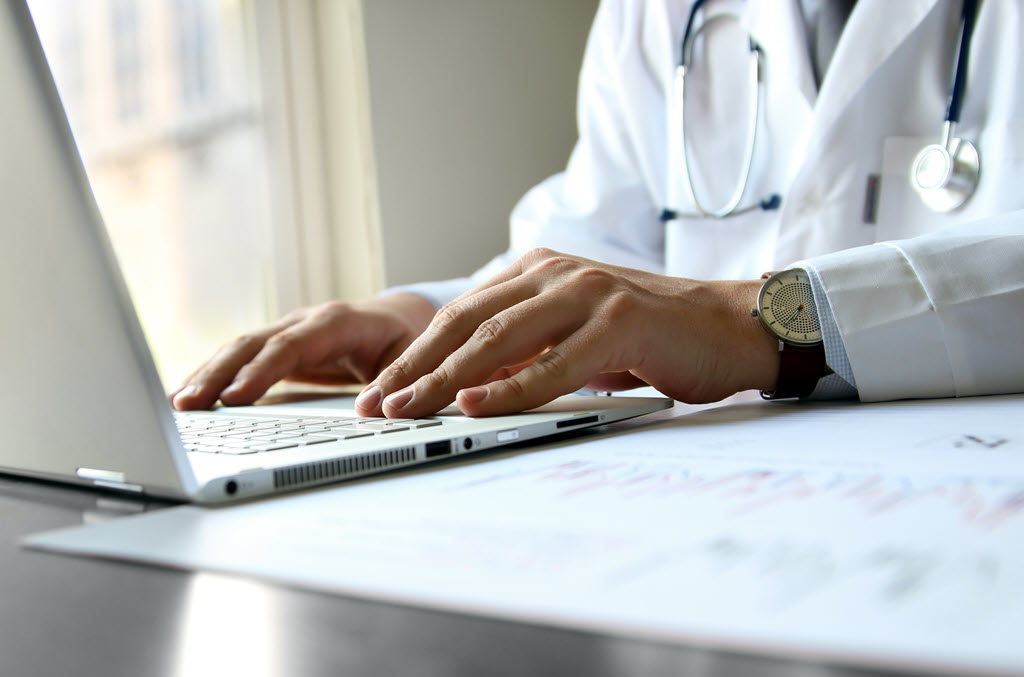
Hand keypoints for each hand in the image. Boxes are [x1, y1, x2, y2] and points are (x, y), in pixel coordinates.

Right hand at [170, 293, 435, 409]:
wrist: (399, 320)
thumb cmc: (405, 340)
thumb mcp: (410, 358)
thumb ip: (392, 381)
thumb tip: (371, 409)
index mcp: (337, 322)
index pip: (291, 345)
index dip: (262, 370)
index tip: (236, 397)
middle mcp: (304, 322)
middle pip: (253, 344)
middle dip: (219, 374)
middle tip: (190, 404)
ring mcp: (286, 332)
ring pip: (238, 350)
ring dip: (207, 375)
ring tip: (177, 404)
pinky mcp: (275, 348)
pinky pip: (239, 360)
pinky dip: (213, 376)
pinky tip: (188, 395)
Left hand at [354, 248, 778, 417]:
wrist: (730, 326)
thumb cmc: (649, 337)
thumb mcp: (573, 335)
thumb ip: (525, 348)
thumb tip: (465, 386)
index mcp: (536, 272)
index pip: (460, 315)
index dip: (415, 355)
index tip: (380, 391)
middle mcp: (554, 273)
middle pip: (466, 323)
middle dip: (415, 368)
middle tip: (377, 405)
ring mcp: (586, 293)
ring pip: (498, 339)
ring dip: (447, 379)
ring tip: (410, 409)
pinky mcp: (618, 323)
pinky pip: (552, 364)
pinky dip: (510, 389)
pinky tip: (475, 406)